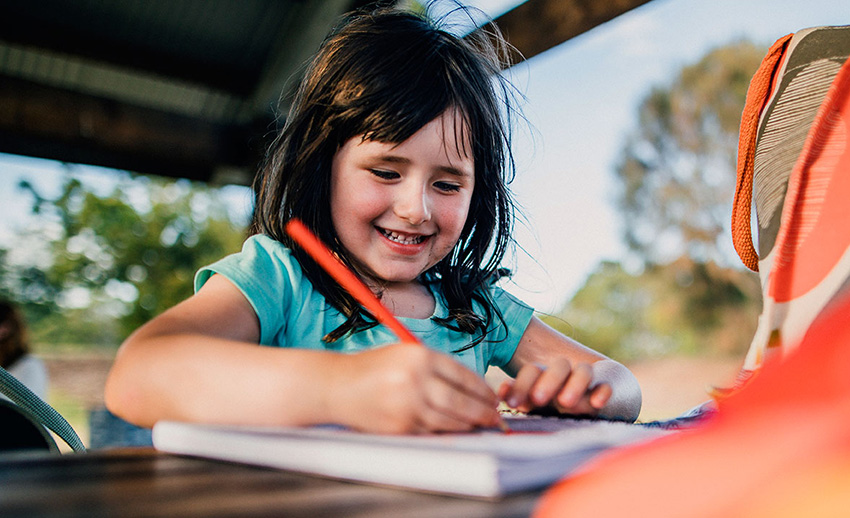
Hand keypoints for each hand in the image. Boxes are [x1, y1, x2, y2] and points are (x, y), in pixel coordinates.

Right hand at [327, 343, 501, 433]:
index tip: (492, 396)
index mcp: (418, 356)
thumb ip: (434, 368)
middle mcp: (414, 379)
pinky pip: (431, 432)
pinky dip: (446, 433)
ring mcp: (406, 405)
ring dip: (469, 425)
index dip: (481, 388)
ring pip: (449, 420)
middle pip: (460, 400)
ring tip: (480, 425)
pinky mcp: (399, 426)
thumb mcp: (404, 355)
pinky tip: (456, 431)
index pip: (462, 375)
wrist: (336, 386)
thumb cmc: (372, 369)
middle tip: (494, 417)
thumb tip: (471, 387)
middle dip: (482, 411)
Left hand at [498, 359, 611, 416]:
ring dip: (575, 384)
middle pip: (558, 367)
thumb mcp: (538, 406)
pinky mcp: (609, 388)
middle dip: (547, 382)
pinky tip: (598, 403)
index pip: (532, 372)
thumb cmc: (558, 406)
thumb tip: (498, 396)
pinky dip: (603, 392)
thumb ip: (521, 399)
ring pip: (583, 371)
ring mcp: (588, 382)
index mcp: (545, 378)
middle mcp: (566, 376)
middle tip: (538, 399)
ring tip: (565, 402)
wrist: (599, 398)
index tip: (511, 403)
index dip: (520, 385)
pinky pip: (607, 386)